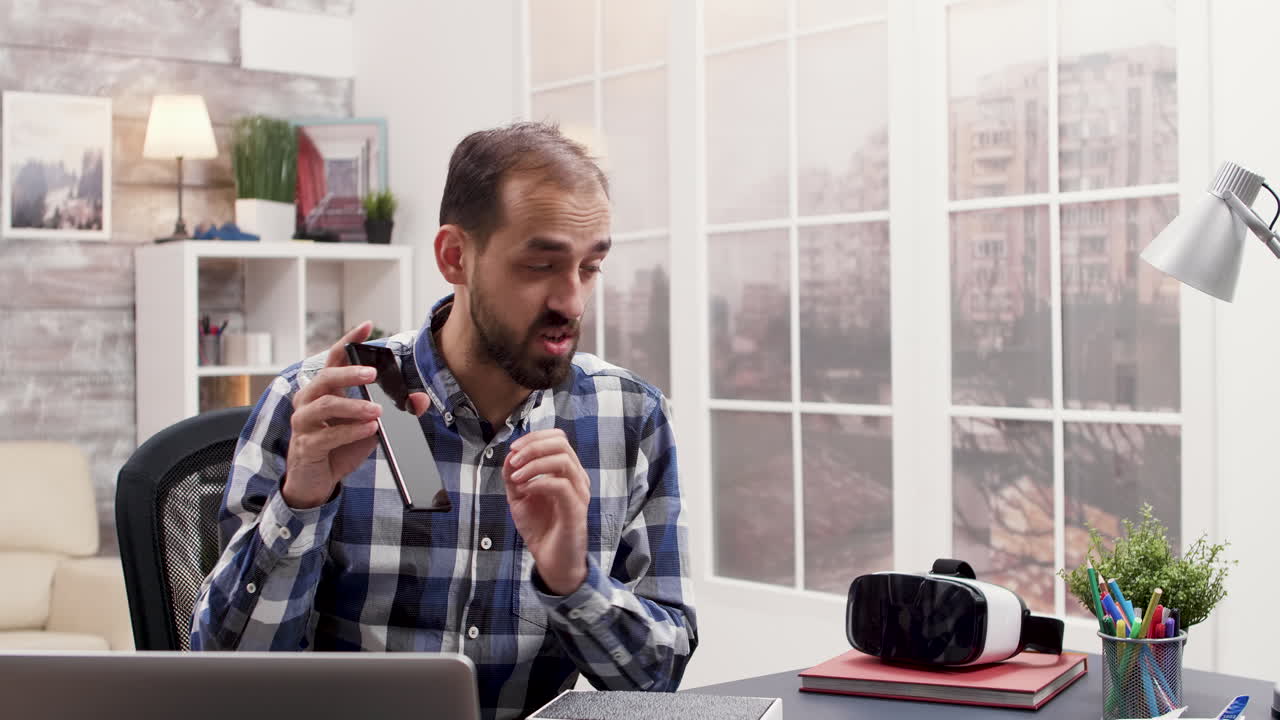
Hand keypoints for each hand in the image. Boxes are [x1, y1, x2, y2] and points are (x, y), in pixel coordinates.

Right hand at [282, 322, 429, 508]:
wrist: (316, 482)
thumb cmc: (339, 447)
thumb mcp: (370, 426)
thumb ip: (392, 412)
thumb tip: (420, 399)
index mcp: (324, 391)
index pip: (334, 359)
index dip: (349, 341)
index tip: (367, 326)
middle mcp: (309, 401)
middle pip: (326, 377)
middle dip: (350, 373)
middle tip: (372, 373)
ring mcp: (304, 424)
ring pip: (326, 406)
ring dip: (354, 406)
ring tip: (377, 410)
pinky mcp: (306, 446)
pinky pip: (328, 435)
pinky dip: (351, 431)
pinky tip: (369, 429)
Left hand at [503, 429, 588, 594]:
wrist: (551, 561)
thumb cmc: (540, 528)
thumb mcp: (519, 498)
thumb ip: (513, 476)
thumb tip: (509, 455)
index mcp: (566, 472)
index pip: (558, 438)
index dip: (534, 437)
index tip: (512, 449)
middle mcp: (577, 478)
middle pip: (561, 443)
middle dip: (532, 447)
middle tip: (514, 461)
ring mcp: (579, 493)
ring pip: (562, 460)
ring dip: (533, 464)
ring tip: (516, 478)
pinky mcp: (576, 510)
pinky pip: (561, 485)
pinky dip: (538, 483)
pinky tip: (524, 491)